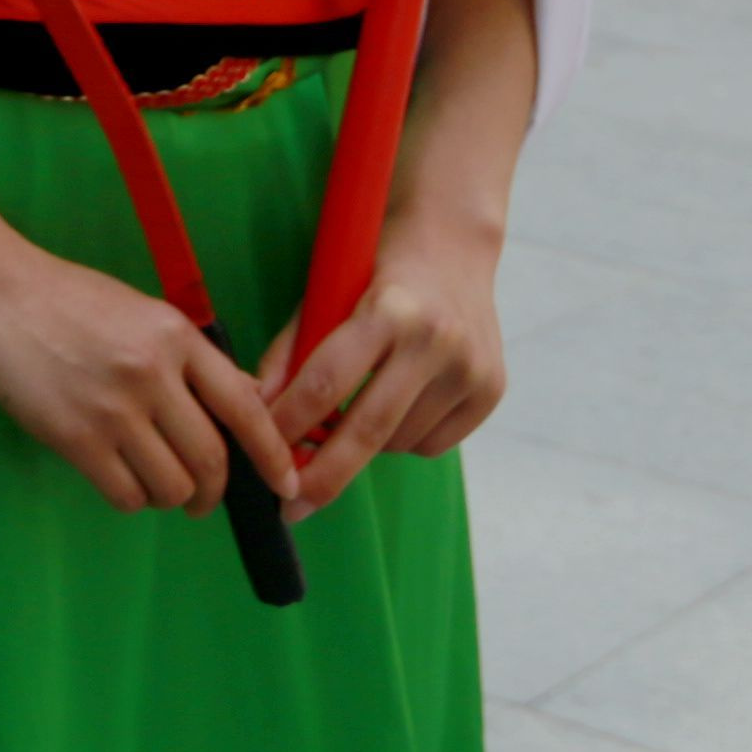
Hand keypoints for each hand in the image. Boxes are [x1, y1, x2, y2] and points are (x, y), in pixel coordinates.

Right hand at [0, 231, 296, 521]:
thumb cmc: (66, 299)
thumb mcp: (142, 312)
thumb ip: (189, 359)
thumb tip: (240, 405)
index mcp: (176, 337)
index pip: (245, 407)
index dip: (272, 454)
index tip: (284, 484)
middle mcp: (152, 374)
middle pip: (211, 461)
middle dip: (214, 493)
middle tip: (203, 499)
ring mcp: (113, 410)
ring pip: (172, 486)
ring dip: (171, 497)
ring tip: (154, 485)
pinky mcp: (75, 438)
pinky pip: (126, 495)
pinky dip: (132, 498)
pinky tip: (120, 479)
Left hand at [257, 203, 507, 510]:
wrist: (452, 243)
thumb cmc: (372, 267)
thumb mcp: (323, 293)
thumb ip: (291, 352)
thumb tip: (260, 415)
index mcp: (387, 309)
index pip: (326, 382)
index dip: (288, 426)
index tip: (262, 460)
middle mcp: (435, 340)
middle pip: (367, 429)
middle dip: (323, 476)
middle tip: (291, 508)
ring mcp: (470, 368)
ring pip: (399, 442)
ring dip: (363, 448)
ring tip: (349, 418)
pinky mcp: (491, 390)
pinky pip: (432, 444)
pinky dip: (402, 440)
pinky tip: (396, 406)